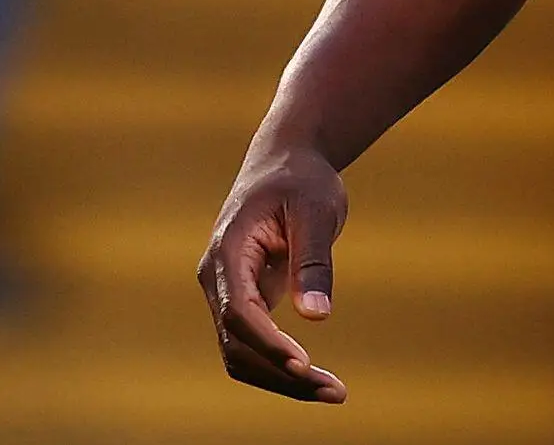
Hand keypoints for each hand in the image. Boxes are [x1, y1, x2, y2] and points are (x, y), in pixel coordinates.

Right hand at [197, 145, 349, 402]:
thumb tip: (318, 316)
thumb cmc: (302, 180)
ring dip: (282, 378)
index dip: (268, 342)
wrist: (285, 162)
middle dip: (282, 374)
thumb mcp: (316, 210)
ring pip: (241, 354)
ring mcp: (226, 294)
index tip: (304, 363)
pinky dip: (280, 365)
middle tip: (336, 392)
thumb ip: (313, 261)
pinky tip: (315, 378)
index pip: (240, 311)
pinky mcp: (243, 302)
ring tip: (334, 392)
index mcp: (229, 252)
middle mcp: (217, 279)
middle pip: (238, 345)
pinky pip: (253, 345)